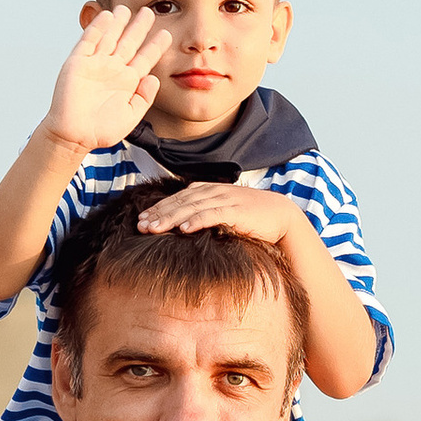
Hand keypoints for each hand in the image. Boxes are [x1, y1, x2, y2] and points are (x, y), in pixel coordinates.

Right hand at [46, 6, 172, 152]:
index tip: (167, 34)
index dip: (155, 46)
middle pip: (128, 42)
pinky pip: (89, 41)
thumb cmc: (101, 131)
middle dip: (139, 27)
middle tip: (149, 11)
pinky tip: (107, 16)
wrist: (74, 136)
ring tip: (126, 8)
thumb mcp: (130, 116)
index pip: (144, 59)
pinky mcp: (78, 62)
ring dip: (118, 22)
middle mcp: (113, 70)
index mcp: (127, 82)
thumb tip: (154, 79)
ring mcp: (95, 64)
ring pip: (109, 37)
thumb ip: (144, 98)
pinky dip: (97, 28)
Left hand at [134, 182, 290, 241]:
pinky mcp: (236, 211)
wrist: (280, 216)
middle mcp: (213, 191)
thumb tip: (182, 229)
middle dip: (158, 213)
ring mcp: (225, 199)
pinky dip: (197, 220)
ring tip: (153, 229)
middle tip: (139, 226)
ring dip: (171, 217)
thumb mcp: (222, 213)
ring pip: (191, 207)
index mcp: (208, 190)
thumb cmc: (250, 218)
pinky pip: (213, 214)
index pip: (177, 198)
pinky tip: (183, 229)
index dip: (158, 208)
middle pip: (180, 201)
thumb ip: (203, 216)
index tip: (140, 220)